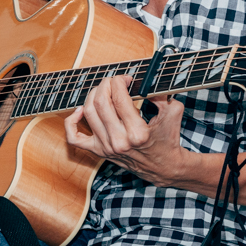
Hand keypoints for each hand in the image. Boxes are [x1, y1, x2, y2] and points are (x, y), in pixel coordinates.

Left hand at [63, 75, 188, 185]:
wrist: (163, 167)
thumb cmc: (168, 139)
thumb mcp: (172, 113)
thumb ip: (161, 95)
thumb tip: (146, 81)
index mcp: (137, 132)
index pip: (119, 98)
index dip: (119, 82)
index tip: (125, 78)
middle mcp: (119, 141)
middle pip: (101, 102)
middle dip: (106, 84)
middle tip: (114, 81)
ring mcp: (106, 147)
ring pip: (88, 113)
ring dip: (93, 95)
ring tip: (103, 90)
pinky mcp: (99, 151)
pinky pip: (75, 138)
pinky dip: (72, 121)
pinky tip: (81, 110)